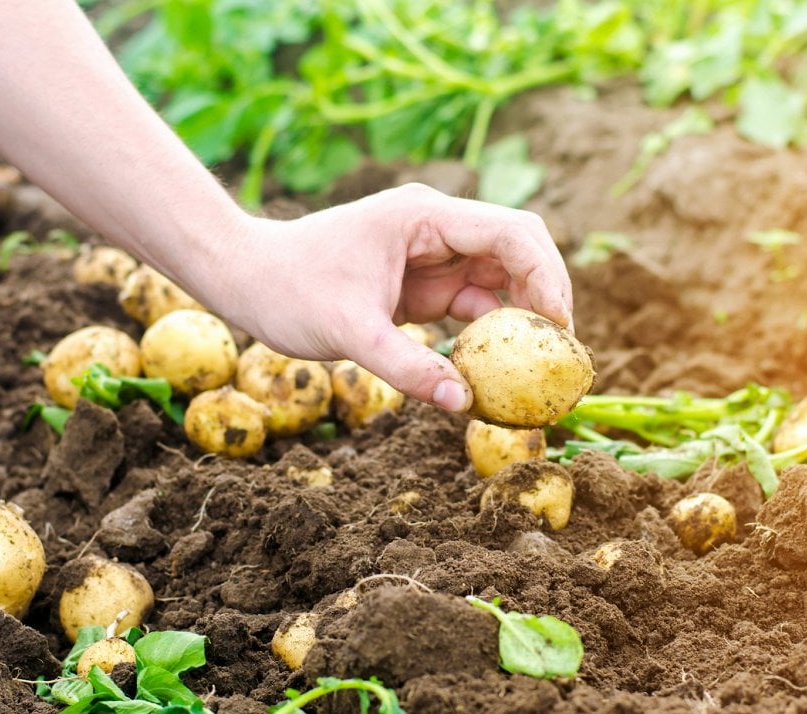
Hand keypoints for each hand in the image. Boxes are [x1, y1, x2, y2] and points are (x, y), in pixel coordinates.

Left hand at [205, 183, 572, 412]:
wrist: (245, 278)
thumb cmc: (288, 290)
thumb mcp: (349, 333)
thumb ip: (407, 368)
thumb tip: (464, 404)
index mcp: (424, 217)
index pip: (510, 233)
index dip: (546, 276)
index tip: (560, 327)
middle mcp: (436, 228)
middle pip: (516, 251)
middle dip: (545, 296)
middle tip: (561, 350)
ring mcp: (430, 256)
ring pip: (498, 280)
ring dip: (519, 320)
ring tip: (538, 368)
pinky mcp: (420, 285)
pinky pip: (470, 305)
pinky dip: (487, 335)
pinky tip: (497, 370)